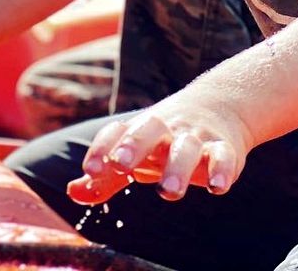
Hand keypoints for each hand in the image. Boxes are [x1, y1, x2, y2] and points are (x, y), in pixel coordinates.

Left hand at [66, 94, 253, 204]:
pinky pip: (224, 156)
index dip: (101, 148)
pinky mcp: (224, 148)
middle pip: (149, 129)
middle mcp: (166, 130)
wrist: (217, 106)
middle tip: (122, 164)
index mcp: (139, 129)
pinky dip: (222, 170)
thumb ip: (106, 178)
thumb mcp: (134, 154)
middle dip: (134, 145)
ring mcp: (195, 137)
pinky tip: (216, 187)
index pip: (116, 131)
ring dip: (177, 166)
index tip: (90, 171)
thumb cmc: (164, 140)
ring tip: (168, 190)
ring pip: (186, 146)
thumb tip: (73, 192)